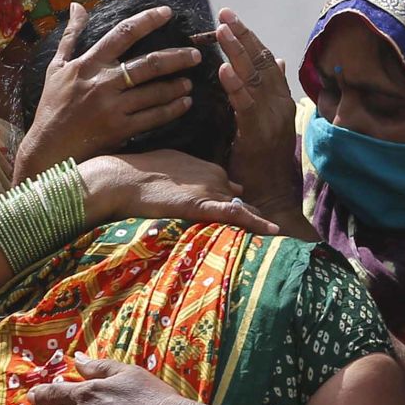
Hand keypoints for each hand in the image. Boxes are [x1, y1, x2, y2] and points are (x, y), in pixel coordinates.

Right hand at [15, 3, 202, 179]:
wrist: (48, 147)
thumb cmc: (52, 105)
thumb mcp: (56, 67)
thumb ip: (71, 36)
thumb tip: (77, 6)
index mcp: (88, 64)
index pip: (122, 34)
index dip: (147, 20)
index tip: (167, 13)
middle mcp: (103, 82)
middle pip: (149, 64)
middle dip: (177, 57)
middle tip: (196, 53)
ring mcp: (113, 107)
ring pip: (154, 92)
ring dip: (177, 85)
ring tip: (190, 81)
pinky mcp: (120, 130)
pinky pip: (153, 117)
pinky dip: (172, 109)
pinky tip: (185, 103)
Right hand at [77, 150, 276, 233]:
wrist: (123, 179)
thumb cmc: (139, 172)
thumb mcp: (170, 166)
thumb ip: (188, 177)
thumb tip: (193, 188)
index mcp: (208, 168)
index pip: (230, 189)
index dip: (238, 204)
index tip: (250, 217)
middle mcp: (215, 177)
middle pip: (240, 200)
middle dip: (254, 215)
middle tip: (275, 233)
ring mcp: (211, 190)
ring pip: (243, 208)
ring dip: (260, 223)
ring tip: (281, 238)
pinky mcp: (203, 205)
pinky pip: (236, 214)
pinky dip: (256, 222)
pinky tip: (273, 230)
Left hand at [215, 9, 303, 218]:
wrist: (272, 197)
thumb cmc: (264, 162)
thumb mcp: (267, 120)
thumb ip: (270, 90)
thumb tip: (277, 60)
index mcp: (281, 100)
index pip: (266, 61)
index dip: (250, 37)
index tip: (232, 18)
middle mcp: (280, 105)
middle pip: (262, 63)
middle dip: (243, 36)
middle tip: (225, 14)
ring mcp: (271, 120)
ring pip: (255, 79)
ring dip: (238, 53)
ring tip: (222, 32)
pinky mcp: (258, 136)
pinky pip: (246, 107)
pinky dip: (235, 87)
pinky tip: (223, 70)